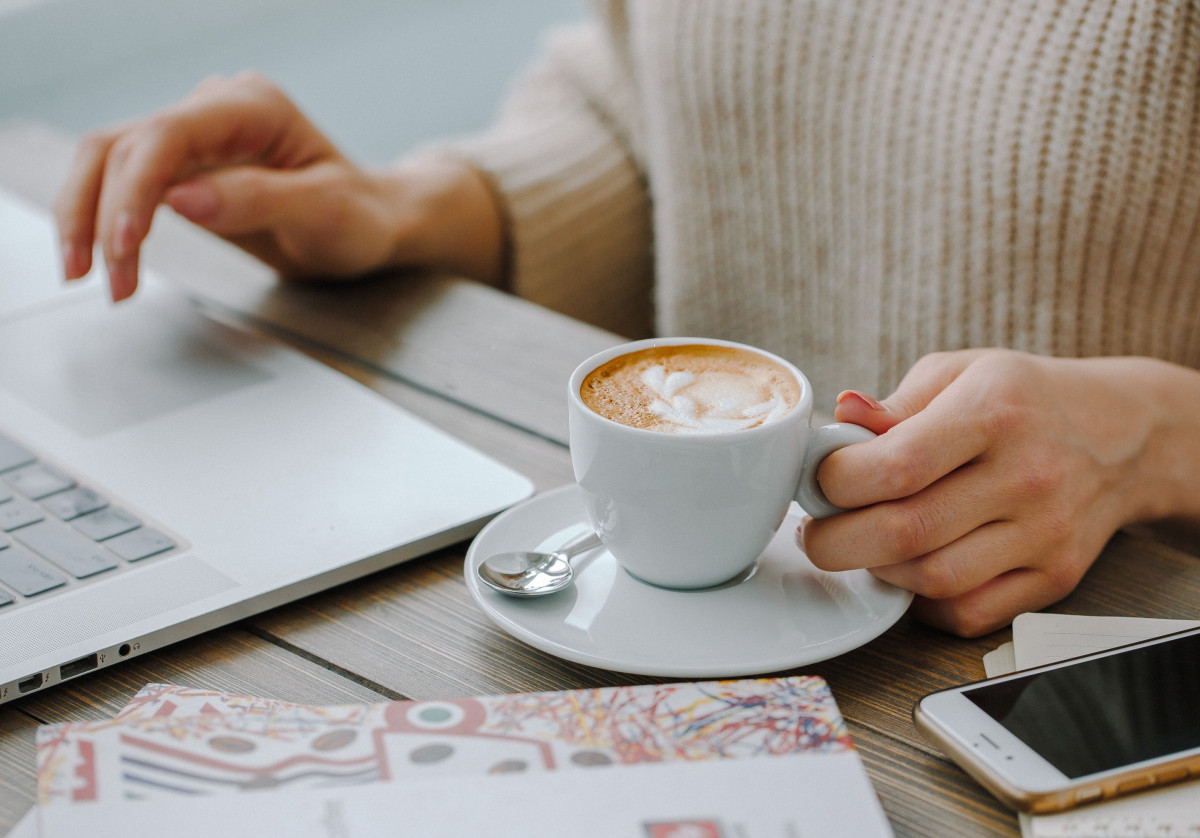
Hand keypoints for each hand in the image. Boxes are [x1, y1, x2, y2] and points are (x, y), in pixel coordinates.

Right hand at [55, 72, 504, 300]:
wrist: (375, 224)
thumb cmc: (363, 216)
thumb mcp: (325, 212)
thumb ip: (259, 200)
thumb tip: (183, 197)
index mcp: (253, 107)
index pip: (168, 135)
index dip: (134, 187)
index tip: (125, 242)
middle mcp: (216, 110)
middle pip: (124, 146)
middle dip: (100, 212)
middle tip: (99, 276)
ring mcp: (198, 137)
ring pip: (112, 162)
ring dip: (91, 219)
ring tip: (96, 277)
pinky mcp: (186, 167)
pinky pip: (127, 184)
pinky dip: (109, 222)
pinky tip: (109, 261)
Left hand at [801, 349, 1199, 636]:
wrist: (1124, 434)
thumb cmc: (1023, 400)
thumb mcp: (959, 374)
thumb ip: (894, 403)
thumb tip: (840, 415)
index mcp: (993, 412)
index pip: (897, 465)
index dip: (836, 482)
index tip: (818, 481)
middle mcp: (1026, 476)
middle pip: (905, 533)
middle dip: (835, 541)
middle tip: (815, 531)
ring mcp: (1045, 534)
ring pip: (933, 580)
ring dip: (878, 570)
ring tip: (865, 544)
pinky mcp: (1055, 578)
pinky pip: (969, 613)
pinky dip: (924, 602)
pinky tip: (911, 570)